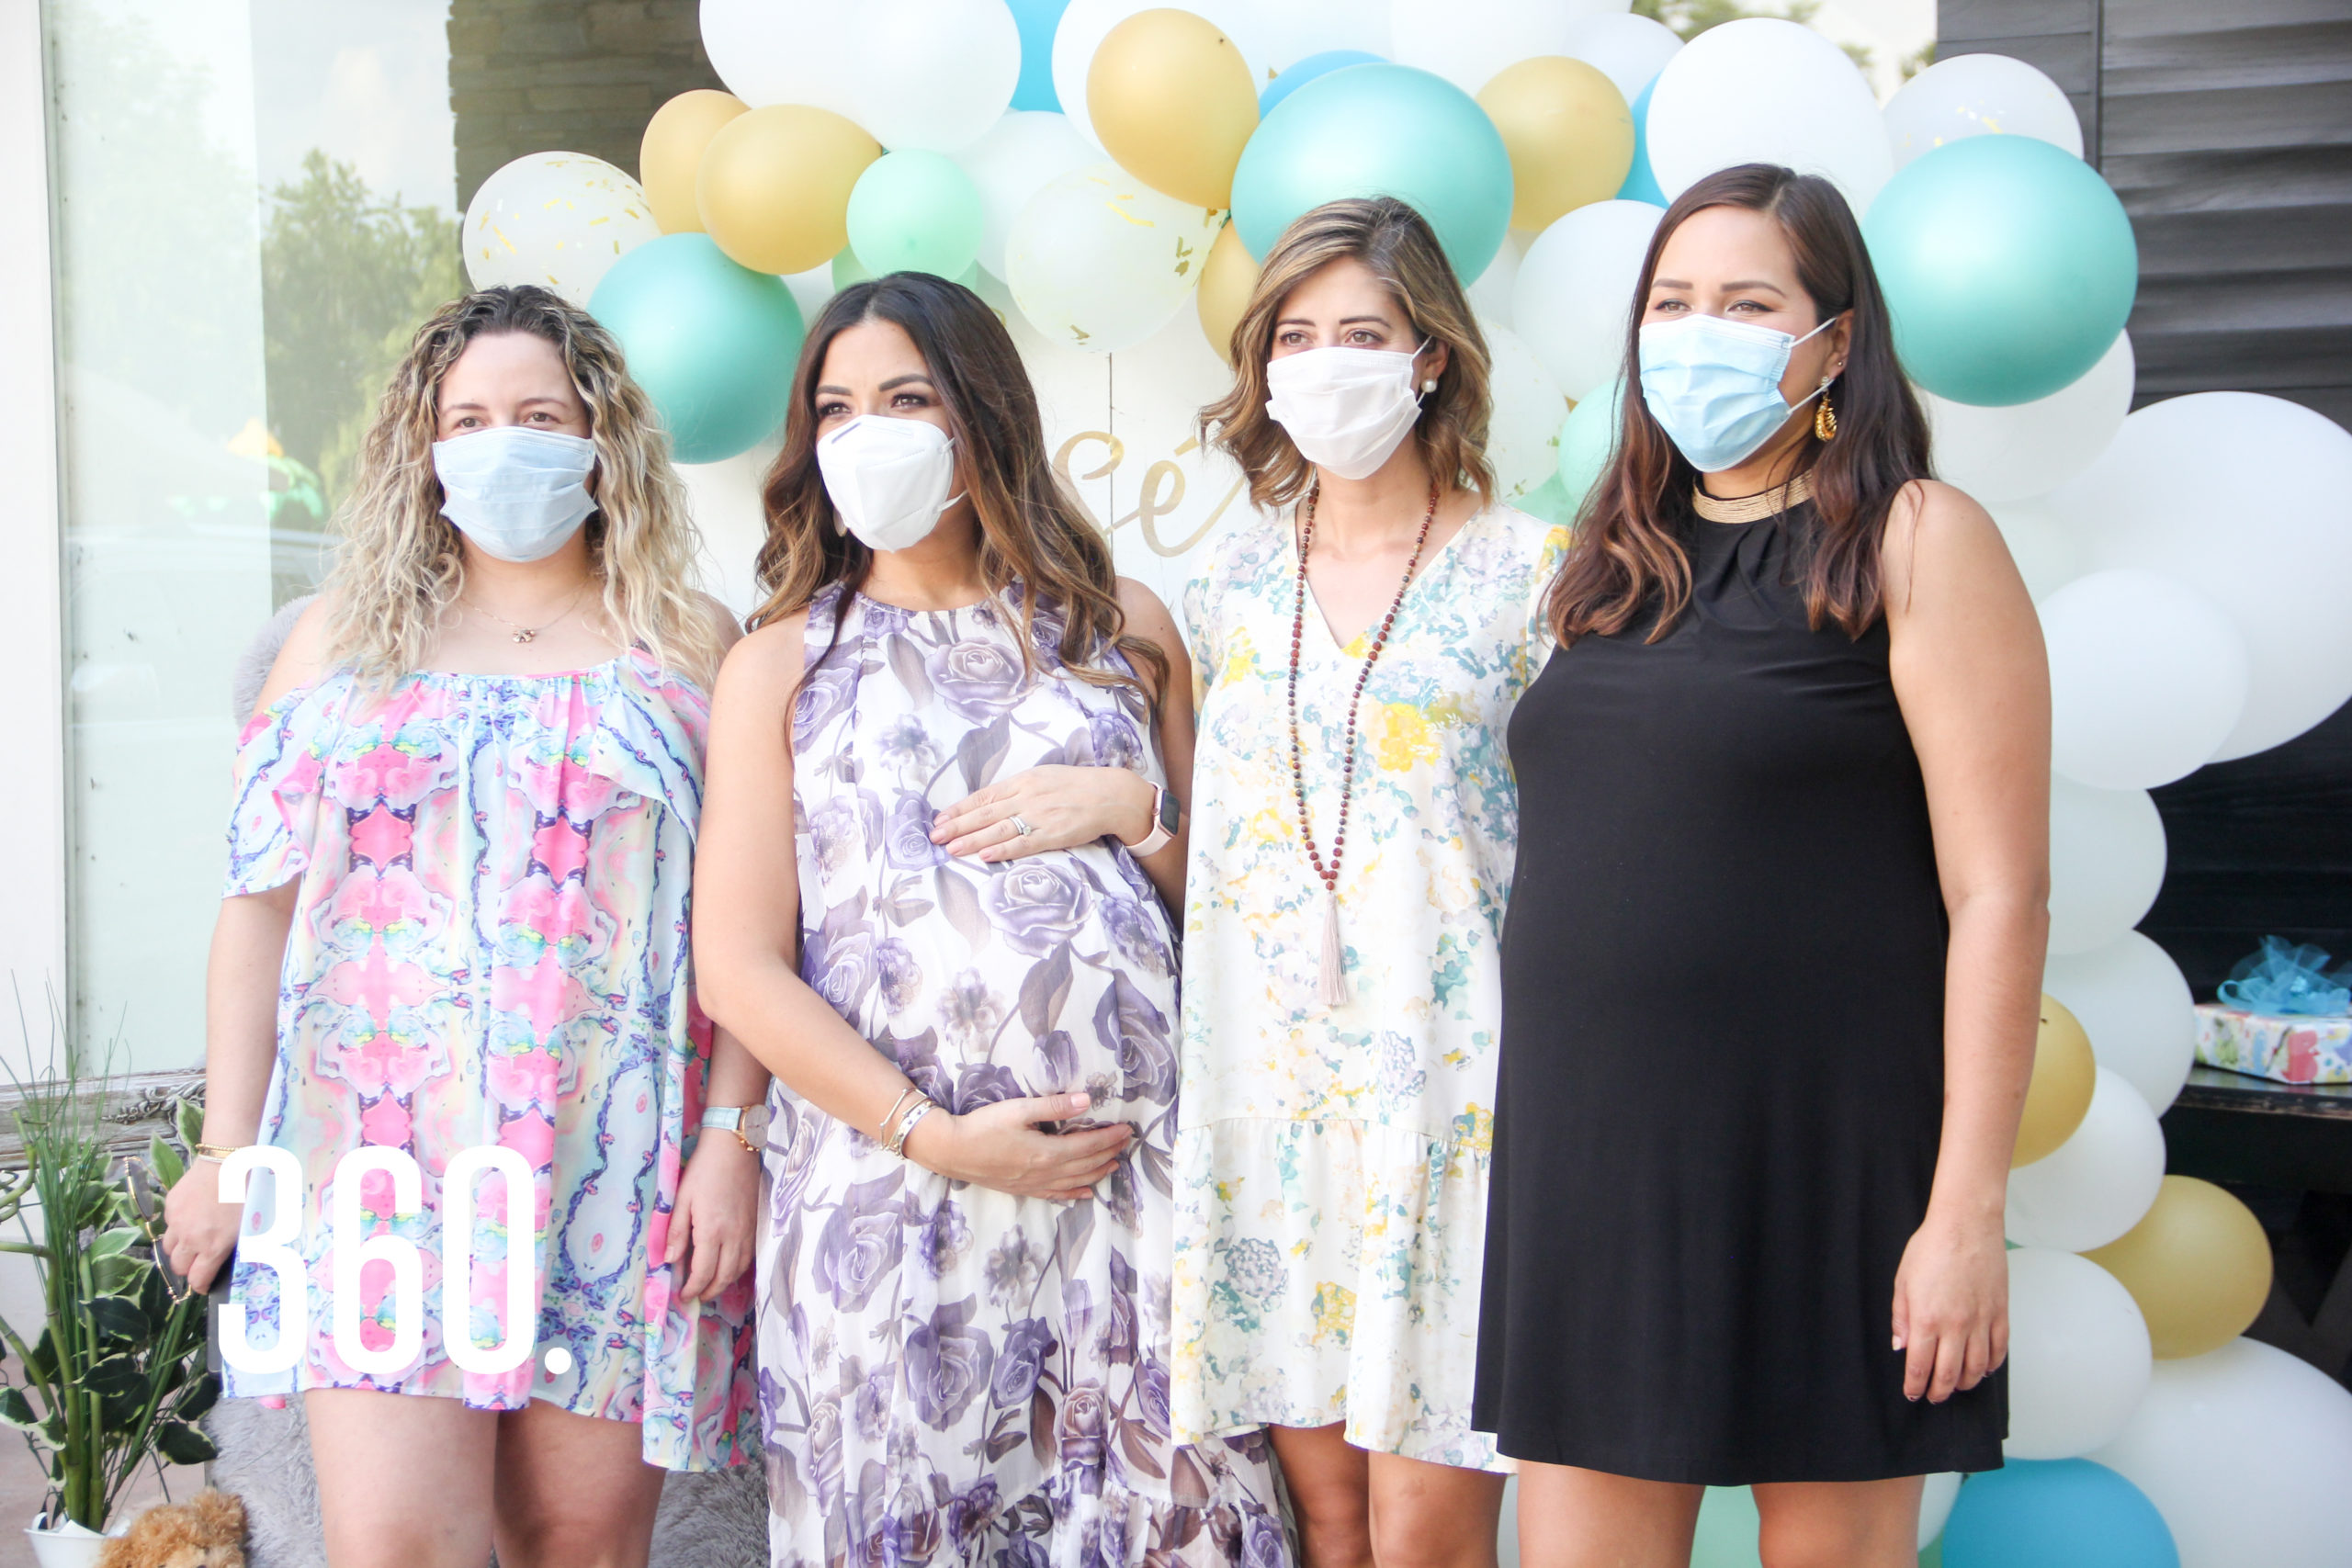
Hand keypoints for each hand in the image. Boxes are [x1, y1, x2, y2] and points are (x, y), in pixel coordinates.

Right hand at [161, 1159, 243, 1296]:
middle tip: (198, 1264)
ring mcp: (176, 1222)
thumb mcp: (248, 1224)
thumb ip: (235, 1246)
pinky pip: (169, 1225)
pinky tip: (191, 1218)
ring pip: (168, 1248)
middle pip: (178, 1266)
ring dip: (178, 1251)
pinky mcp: (170, 1206)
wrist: (227, 1162)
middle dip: (187, 1269)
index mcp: (212, 1246)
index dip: (200, 1286)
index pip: (197, 1279)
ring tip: (191, 1244)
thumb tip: (228, 1260)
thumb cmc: (247, 1193)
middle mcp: (190, 1238)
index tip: (204, 1286)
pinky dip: (177, 1227)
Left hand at [667, 1134, 758, 1302]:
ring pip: (740, 1268)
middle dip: (709, 1291)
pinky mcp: (756, 1221)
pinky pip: (749, 1254)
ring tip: (711, 1286)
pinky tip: (729, 1266)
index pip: (703, 1272)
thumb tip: (670, 1260)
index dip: (692, 1289)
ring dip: (725, 1282)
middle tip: (695, 1296)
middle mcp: (733, 1235)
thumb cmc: (704, 1169)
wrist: (734, 1145)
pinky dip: (739, 1267)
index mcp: (711, 1230)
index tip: (682, 1295)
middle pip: (724, 1276)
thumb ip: (676, 1231)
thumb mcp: (682, 1197)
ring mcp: (748, 1229)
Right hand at [903, 1092, 1133, 1200]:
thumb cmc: (983, 1126)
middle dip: (1109, 1153)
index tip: (1127, 1129)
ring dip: (1098, 1173)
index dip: (1110, 1137)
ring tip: (1115, 1165)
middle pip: (1086, 1164)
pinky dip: (1075, 1194)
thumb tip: (1086, 1100)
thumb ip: (1054, 1106)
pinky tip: (1085, 1194)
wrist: (952, 1151)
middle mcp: (1045, 1172)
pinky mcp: (1023, 1190)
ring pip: (1075, 1182)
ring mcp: (1034, 1184)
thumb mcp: (1018, 1109)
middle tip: (1127, 1143)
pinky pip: (1056, 1195)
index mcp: (1047, 1152)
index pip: (1088, 1145)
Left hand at [933, 766, 1152, 862]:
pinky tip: (984, 856)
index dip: (960, 808)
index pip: (983, 795)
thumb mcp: (1043, 777)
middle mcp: (1027, 797)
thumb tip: (990, 802)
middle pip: (985, 813)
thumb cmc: (1075, 786)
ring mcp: (1039, 816)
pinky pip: (1023, 844)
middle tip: (934, 837)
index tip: (940, 819)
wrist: (1109, 795)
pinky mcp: (1053, 834)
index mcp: (1023, 781)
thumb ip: (1018, 789)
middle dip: (957, 826)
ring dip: (972, 840)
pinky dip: (1002, 850)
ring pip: (998, 829)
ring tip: (951, 849)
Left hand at [1891, 1208, 2008, 1403]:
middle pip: (1949, 1374)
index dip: (1915, 1385)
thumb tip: (1901, 1346)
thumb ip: (1901, 1317)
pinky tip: (1984, 1369)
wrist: (1967, 1224)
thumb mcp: (1903, 1281)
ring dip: (1966, 1383)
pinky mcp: (2001, 1313)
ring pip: (1977, 1368)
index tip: (1912, 1393)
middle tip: (1934, 1396)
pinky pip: (1999, 1350)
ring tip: (1957, 1386)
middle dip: (1939, 1391)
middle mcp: (1956, 1326)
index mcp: (1926, 1318)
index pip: (1920, 1366)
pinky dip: (1992, 1365)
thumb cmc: (1932, 1247)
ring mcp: (1981, 1321)